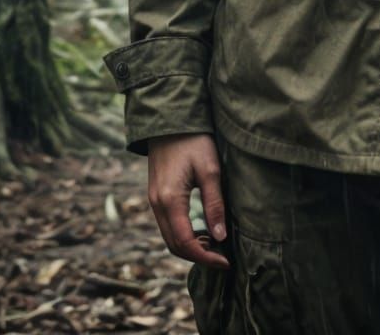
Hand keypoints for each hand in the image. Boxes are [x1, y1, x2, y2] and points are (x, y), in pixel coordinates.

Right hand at [146, 132, 229, 269]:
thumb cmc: (193, 140)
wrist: (170, 119)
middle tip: (223, 257)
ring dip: (190, 247)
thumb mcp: (210, 169)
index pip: (185, 242)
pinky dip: (184, 235)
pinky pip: (167, 225)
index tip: (226, 261)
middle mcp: (157, 205)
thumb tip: (220, 236)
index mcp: (170, 200)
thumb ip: (214, 204)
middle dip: (198, 256)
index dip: (205, 257)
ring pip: (169, 237)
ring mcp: (154, 201)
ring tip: (216, 246)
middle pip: (174, 245)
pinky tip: (202, 231)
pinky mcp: (156, 195)